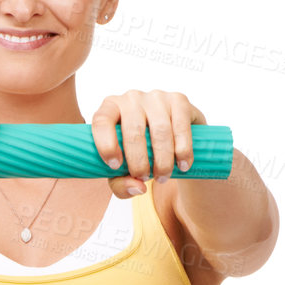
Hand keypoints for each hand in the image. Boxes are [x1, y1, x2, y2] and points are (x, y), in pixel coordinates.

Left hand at [90, 90, 205, 196]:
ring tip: (162, 177)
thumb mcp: (124, 171)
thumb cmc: (140, 153)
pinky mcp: (179, 99)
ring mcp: (156, 97)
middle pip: (133, 132)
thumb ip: (122, 184)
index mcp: (110, 109)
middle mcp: (131, 98)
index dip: (106, 144)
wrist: (171, 137)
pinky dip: (183, 151)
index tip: (114, 166)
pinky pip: (180, 127)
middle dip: (139, 162)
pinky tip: (183, 165)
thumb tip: (137, 188)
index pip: (101, 121)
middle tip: (144, 178)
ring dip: (162, 160)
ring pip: (160, 131)